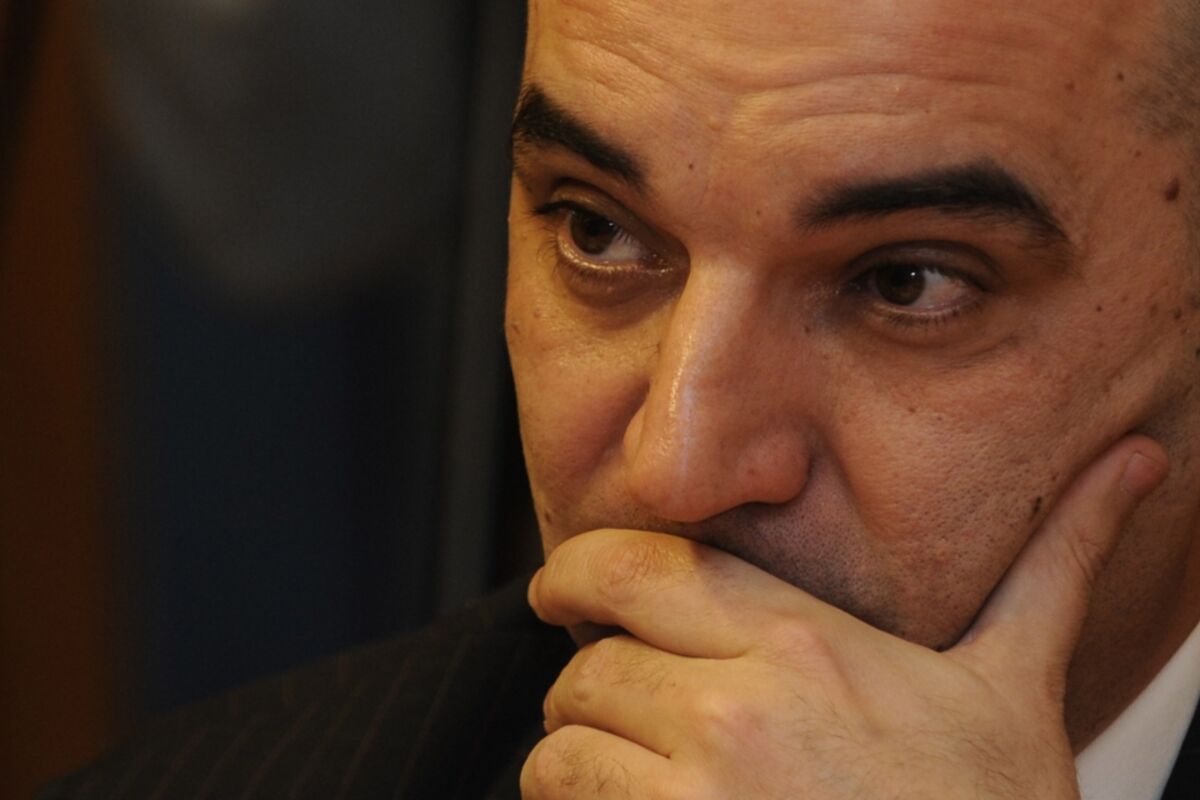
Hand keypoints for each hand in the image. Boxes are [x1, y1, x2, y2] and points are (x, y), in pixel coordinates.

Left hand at [520, 436, 1167, 798]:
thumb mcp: (1014, 683)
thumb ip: (1051, 568)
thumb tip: (1132, 463)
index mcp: (804, 645)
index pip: (636, 567)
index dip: (576, 573)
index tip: (562, 592)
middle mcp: (738, 710)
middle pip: (590, 663)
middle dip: (588, 682)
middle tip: (614, 705)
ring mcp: (698, 796)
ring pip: (564, 748)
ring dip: (578, 758)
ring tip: (627, 775)